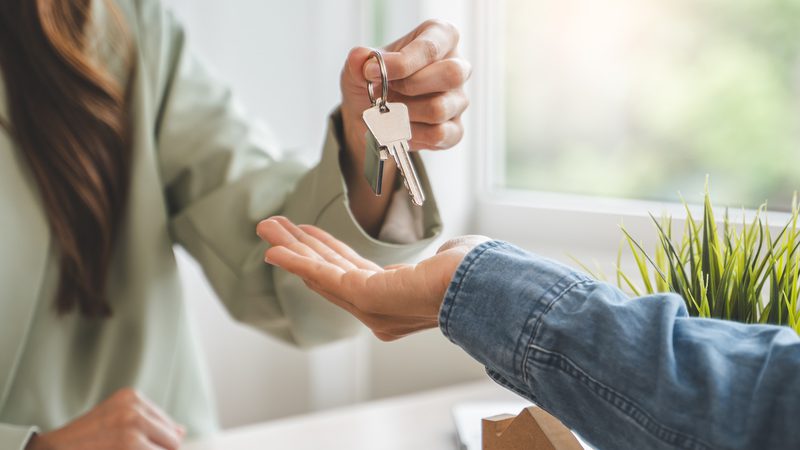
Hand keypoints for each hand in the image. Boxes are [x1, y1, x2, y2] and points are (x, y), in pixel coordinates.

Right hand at [27, 388, 184, 449]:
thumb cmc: (84, 441)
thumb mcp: (116, 420)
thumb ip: (150, 423)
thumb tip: (182, 431)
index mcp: (132, 398)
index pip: (169, 427)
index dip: (157, 445)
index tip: (131, 447)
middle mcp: (135, 407)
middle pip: (172, 441)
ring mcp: (133, 425)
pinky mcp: (130, 443)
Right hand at [256, 216, 489, 340]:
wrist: (487, 285)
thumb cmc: (479, 275)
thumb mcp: (453, 261)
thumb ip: (440, 259)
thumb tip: (451, 251)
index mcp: (395, 298)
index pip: (350, 271)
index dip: (324, 250)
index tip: (305, 233)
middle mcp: (378, 309)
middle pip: (328, 270)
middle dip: (299, 246)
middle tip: (273, 226)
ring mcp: (370, 307)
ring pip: (320, 271)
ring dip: (291, 248)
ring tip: (266, 227)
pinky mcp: (365, 297)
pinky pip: (322, 275)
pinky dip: (296, 259)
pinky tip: (274, 248)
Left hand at [340, 19, 470, 155]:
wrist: (370, 116)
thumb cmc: (373, 82)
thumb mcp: (359, 67)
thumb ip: (358, 60)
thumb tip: (360, 57)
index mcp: (439, 37)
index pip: (431, 47)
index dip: (401, 62)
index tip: (371, 71)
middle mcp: (457, 67)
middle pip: (451, 74)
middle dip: (410, 86)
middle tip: (384, 92)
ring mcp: (458, 100)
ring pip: (440, 109)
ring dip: (403, 113)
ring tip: (387, 111)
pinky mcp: (455, 129)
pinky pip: (438, 134)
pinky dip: (409, 134)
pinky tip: (398, 128)